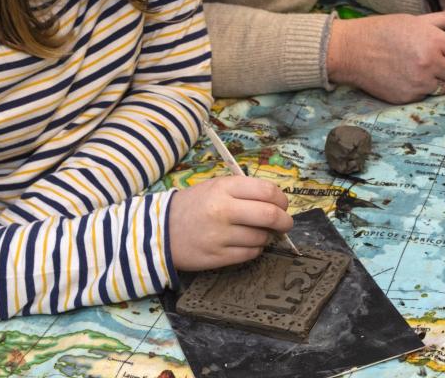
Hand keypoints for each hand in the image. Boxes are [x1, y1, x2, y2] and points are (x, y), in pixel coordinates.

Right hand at [168, 177, 292, 271]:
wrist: (160, 230)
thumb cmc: (194, 205)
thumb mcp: (216, 187)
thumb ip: (244, 191)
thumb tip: (276, 203)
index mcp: (225, 188)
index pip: (267, 192)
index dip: (281, 200)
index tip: (282, 206)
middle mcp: (224, 210)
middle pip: (269, 216)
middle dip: (284, 221)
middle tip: (285, 224)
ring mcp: (220, 236)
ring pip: (261, 237)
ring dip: (266, 237)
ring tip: (258, 233)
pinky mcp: (217, 257)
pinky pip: (249, 254)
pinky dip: (254, 249)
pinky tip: (247, 244)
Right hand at [327, 4, 444, 102]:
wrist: (351, 50)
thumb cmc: (383, 30)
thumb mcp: (416, 20)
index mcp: (433, 41)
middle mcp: (428, 63)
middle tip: (442, 62)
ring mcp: (418, 83)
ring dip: (441, 81)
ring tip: (425, 69)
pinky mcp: (408, 97)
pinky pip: (427, 96)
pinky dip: (423, 88)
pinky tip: (409, 76)